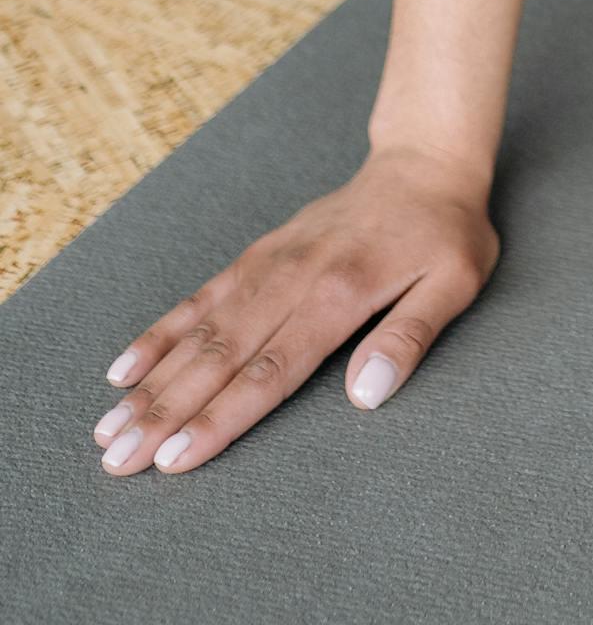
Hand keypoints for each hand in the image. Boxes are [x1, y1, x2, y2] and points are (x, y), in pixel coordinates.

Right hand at [89, 144, 498, 478]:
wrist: (424, 162)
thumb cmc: (444, 232)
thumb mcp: (454, 282)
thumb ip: (410, 336)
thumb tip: (366, 396)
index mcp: (339, 294)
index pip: (270, 371)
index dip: (220, 418)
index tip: (174, 459)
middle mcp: (292, 279)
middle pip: (219, 357)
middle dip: (164, 413)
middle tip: (116, 462)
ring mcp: (268, 264)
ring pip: (200, 331)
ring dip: (152, 382)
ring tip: (106, 430)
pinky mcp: (258, 254)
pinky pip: (201, 298)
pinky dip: (160, 333)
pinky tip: (124, 369)